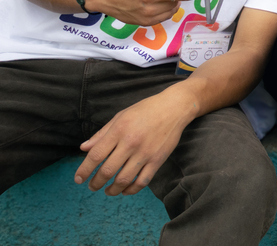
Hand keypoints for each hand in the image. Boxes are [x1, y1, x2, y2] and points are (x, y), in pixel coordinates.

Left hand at [75, 87, 195, 195]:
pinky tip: (125, 190)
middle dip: (95, 183)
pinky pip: (142, 181)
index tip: (78, 179)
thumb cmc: (145, 110)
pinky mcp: (158, 160)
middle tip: (92, 186)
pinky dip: (131, 190)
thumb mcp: (120, 116)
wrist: (174, 107)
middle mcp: (131, 143)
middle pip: (107, 171)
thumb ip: (101, 134)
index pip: (96, 155)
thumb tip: (83, 148)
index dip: (84, 170)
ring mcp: (145, 153)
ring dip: (112, 190)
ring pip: (124, 180)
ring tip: (107, 191)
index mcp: (119, 130)